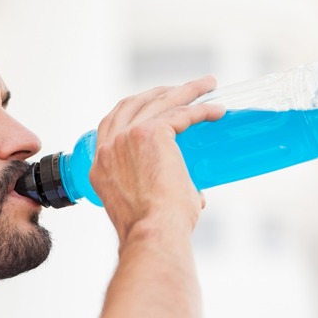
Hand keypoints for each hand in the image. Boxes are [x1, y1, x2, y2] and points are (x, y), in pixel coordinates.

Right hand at [90, 76, 224, 240]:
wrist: (152, 233)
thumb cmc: (153, 230)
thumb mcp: (145, 207)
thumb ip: (163, 195)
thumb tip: (196, 195)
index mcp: (99, 166)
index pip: (111, 125)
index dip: (133, 109)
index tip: (154, 104)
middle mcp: (108, 148)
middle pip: (133, 104)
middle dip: (159, 91)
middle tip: (184, 89)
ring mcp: (126, 137)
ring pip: (159, 101)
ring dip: (186, 90)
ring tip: (208, 84)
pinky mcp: (150, 133)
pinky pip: (181, 113)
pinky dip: (201, 110)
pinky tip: (217, 111)